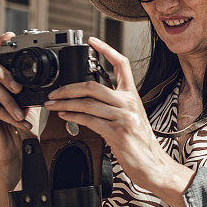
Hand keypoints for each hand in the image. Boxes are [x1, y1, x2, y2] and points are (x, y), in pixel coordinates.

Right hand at [0, 32, 39, 188]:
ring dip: (11, 102)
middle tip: (18, 87)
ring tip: (23, 113)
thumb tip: (64, 76)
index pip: (1, 58)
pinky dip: (10, 117)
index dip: (2, 45)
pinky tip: (22, 124)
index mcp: (6, 80)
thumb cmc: (25, 123)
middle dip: (5, 74)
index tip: (9, 35)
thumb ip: (41, 88)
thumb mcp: (37, 102)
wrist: (17, 149)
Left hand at [42, 37, 172, 191]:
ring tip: (53, 103)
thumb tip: (89, 99)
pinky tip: (64, 115)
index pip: (121, 65)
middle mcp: (129, 103)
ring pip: (88, 102)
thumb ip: (114, 105)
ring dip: (65, 102)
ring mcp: (123, 117)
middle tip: (55, 91)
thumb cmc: (140, 142)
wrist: (152, 164)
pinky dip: (73, 116)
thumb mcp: (131, 118)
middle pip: (94, 85)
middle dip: (69, 87)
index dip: (106, 50)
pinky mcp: (117, 132)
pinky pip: (89, 119)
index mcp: (132, 96)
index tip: (92, 41)